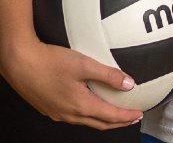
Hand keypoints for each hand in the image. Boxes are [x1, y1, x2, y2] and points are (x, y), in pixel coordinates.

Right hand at [3, 39, 142, 129]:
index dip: (126, 116)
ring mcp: (58, 113)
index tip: (138, 114)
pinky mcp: (50, 107)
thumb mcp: (85, 65)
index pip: (110, 116)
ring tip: (113, 113)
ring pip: (86, 121)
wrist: (21, 63)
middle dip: (118, 122)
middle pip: (100, 123)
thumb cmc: (50, 62)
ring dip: (103, 119)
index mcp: (81, 105)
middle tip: (130, 118)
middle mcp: (70, 114)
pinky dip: (88, 114)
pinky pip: (74, 116)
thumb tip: (129, 83)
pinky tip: (88, 105)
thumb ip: (108, 74)